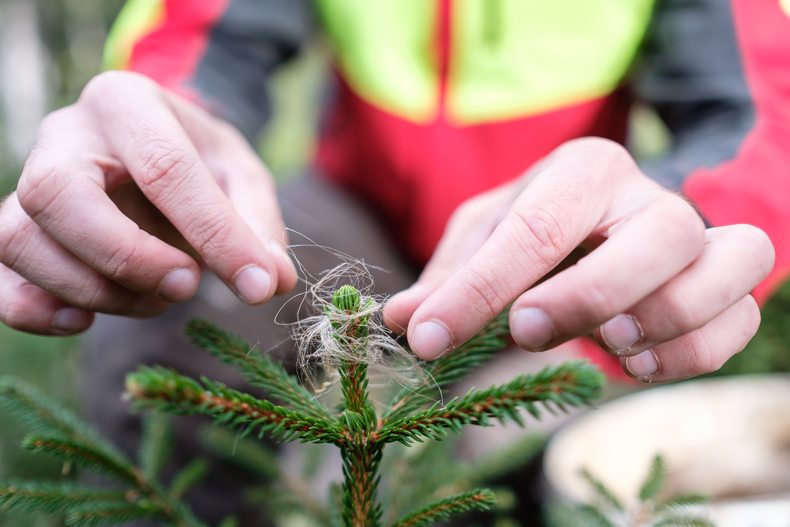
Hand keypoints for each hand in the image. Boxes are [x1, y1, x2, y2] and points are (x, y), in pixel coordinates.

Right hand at [0, 71, 296, 335]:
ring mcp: (29, 182)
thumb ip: (258, 228)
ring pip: (22, 239)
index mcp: (128, 103)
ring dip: (95, 288)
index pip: (163, 167)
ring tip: (158, 299)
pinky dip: (36, 310)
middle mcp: (65, 135)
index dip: (214, 233)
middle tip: (187, 285)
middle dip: (127, 257)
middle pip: (57, 195)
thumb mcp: (242, 178)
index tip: (255, 283)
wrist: (159, 152)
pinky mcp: (17, 228)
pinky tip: (85, 321)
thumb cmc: (201, 162)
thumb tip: (270, 282)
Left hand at [384, 138, 773, 382]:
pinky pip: (739, 320)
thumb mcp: (484, 238)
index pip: (537, 227)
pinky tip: (636, 363)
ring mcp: (701, 239)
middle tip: (526, 332)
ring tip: (609, 346)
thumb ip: (448, 278)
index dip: (477, 290)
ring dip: (664, 319)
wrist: (604, 224)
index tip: (430, 339)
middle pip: (659, 234)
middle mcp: (651, 195)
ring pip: (728, 266)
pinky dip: (691, 351)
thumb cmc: (537, 228)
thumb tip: (401, 320)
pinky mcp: (728, 285)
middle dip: (591, 294)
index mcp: (584, 170)